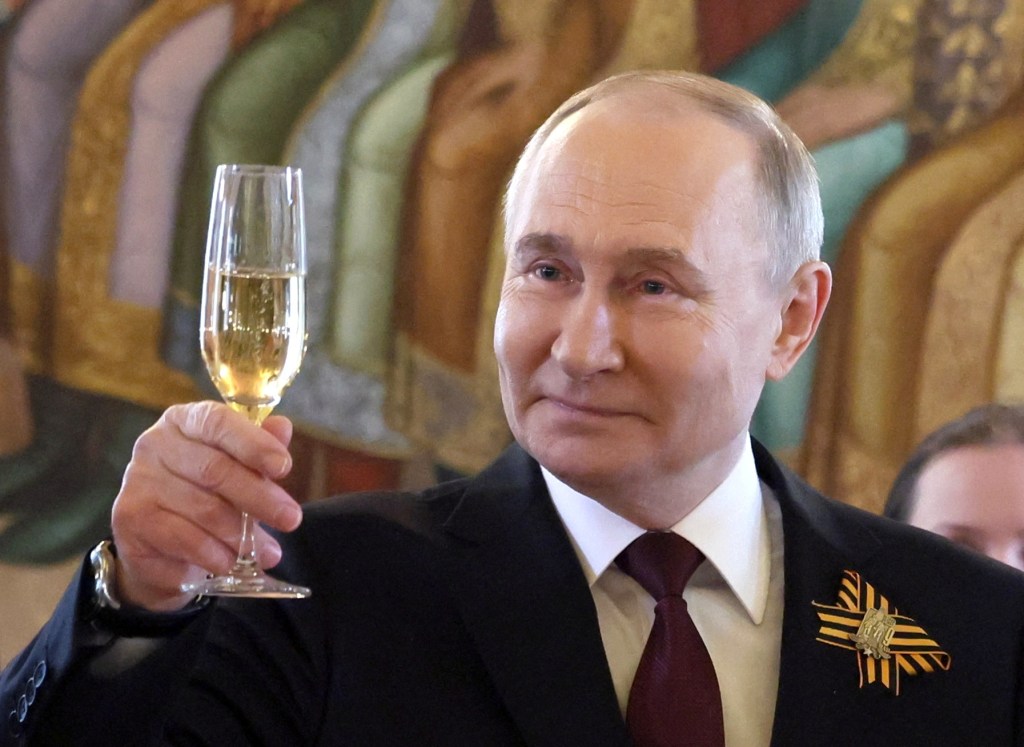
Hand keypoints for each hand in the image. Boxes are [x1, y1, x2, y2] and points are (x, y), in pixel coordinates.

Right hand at [110, 401, 302, 610]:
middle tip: (291, 519)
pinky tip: (232, 561)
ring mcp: (138, 480)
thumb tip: (282, 427)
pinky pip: (184, 539)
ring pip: (203, 509)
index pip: (218, 422)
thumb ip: (259, 447)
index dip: (254, 444)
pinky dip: (215, 554)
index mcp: (185, 421)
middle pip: (215, 470)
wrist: (161, 543)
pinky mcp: (130, 518)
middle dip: (260, 497)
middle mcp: (155, 444)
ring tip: (269, 552)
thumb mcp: (238, 467)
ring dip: (242, 534)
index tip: (284, 467)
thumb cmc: (207, 493)